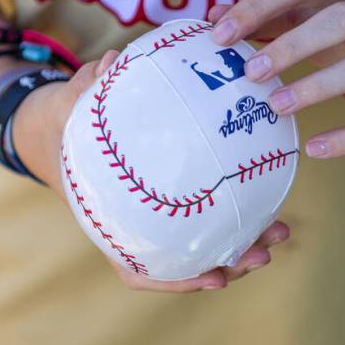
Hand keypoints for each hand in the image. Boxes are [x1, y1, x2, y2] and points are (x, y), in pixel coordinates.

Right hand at [12, 51, 290, 291]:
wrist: (64, 131)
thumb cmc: (71, 125)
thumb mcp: (75, 107)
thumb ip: (90, 89)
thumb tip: (112, 63)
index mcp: (109, 220)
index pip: (137, 269)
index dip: (176, 281)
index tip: (215, 279)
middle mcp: (137, 229)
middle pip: (186, 264)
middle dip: (229, 263)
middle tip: (263, 253)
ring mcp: (161, 220)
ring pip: (205, 246)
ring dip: (244, 246)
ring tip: (279, 232)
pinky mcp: (180, 203)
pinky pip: (212, 221)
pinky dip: (238, 221)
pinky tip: (268, 211)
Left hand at [208, 0, 344, 158]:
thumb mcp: (316, 19)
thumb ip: (268, 17)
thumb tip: (211, 17)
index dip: (258, 5)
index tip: (219, 35)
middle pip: (341, 19)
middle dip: (293, 44)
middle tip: (251, 73)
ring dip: (318, 85)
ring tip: (277, 106)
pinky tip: (316, 148)